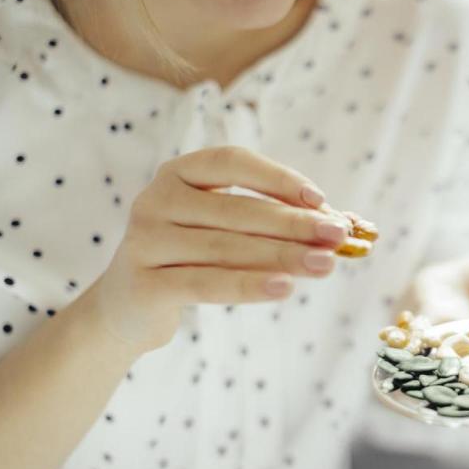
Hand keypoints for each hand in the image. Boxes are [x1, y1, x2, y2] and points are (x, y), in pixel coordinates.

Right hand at [92, 146, 348, 352]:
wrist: (129, 307)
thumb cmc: (192, 259)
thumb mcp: (225, 230)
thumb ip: (271, 221)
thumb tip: (339, 225)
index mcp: (177, 173)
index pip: (232, 161)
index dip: (278, 178)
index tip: (320, 199)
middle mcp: (156, 200)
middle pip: (237, 210)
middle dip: (294, 224)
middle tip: (338, 236)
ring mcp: (144, 241)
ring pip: (226, 248)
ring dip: (283, 256)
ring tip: (325, 265)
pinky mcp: (143, 284)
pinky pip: (205, 284)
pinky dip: (248, 285)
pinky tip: (285, 289)